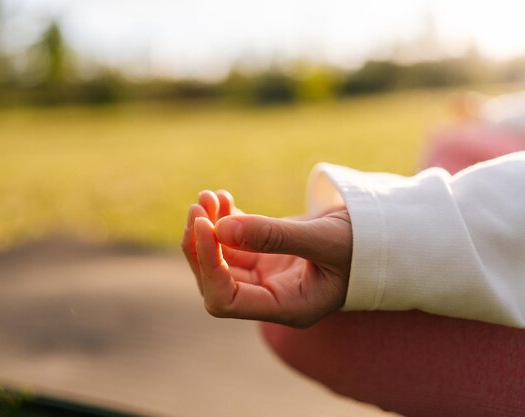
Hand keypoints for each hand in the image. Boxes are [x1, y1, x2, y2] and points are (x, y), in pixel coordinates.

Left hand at [181, 190, 351, 327]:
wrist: (386, 235)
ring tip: (208, 196)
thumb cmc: (366, 244)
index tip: (205, 225)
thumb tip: (220, 228)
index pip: (226, 299)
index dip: (209, 265)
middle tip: (199, 205)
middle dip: (201, 243)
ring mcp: (267, 275)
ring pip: (221, 257)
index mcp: (286, 306)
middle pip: (216, 279)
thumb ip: (274, 236)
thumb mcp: (324, 239)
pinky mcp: (267, 254)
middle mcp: (271, 296)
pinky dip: (224, 219)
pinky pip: (234, 240)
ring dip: (209, 226)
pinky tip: (222, 197)